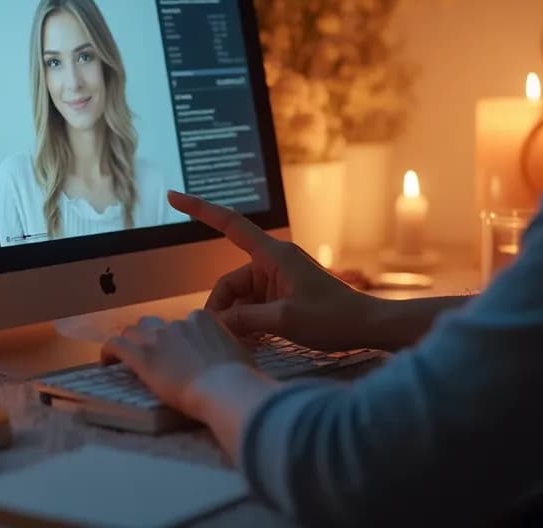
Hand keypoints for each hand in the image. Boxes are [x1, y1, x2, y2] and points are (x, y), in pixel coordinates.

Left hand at [101, 311, 250, 416]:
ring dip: (130, 343)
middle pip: (155, 324)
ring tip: (127, 358)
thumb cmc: (239, 378)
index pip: (183, 323)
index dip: (176, 338)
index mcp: (202, 319)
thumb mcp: (239, 354)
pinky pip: (115, 345)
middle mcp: (178, 323)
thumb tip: (229, 356)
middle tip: (151, 356)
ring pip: (133, 331)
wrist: (224, 388)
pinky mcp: (140, 354)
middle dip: (150, 338)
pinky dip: (109, 352)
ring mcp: (157, 337)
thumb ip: (227, 348)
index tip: (175, 352)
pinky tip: (107, 362)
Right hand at [168, 191, 379, 349]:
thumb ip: (245, 319)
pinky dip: (248, 324)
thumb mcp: (284, 320)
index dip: (199, 210)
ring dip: (236, 320)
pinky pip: (254, 307)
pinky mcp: (283, 297)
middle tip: (217, 337)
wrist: (368, 326)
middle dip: (221, 308)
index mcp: (273, 255)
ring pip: (240, 298)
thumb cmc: (332, 317)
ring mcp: (278, 281)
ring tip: (238, 345)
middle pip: (230, 282)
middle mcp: (272, 263)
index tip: (173, 197)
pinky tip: (248, 344)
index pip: (229, 224)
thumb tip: (215, 323)